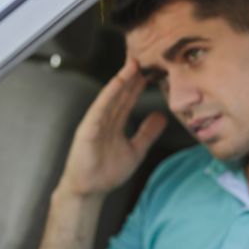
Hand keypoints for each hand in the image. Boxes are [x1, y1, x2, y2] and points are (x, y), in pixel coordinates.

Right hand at [58, 57, 166, 197]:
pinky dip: (108, 95)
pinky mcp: (87, 130)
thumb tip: (161, 117)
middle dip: (133, 76)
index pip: (129, 98)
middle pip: (121, 93)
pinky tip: (117, 84)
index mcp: (115, 122)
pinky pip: (99, 109)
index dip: (140, 84)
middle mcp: (105, 119)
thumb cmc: (107, 171)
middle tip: (145, 57)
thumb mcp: (136, 150)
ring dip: (121, 80)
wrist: (90, 190)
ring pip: (111, 97)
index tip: (153, 69)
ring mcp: (95, 123)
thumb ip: (148, 133)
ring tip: (133, 64)